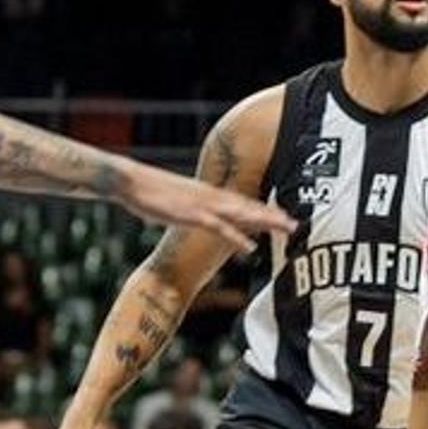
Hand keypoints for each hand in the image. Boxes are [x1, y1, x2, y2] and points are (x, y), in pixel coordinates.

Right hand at [120, 164, 289, 256]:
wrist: (131, 180)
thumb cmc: (151, 191)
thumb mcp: (177, 198)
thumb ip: (192, 205)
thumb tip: (197, 212)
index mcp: (208, 193)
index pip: (242, 201)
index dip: (263, 209)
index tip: (282, 215)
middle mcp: (211, 197)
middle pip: (248, 207)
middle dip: (273, 216)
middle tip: (296, 224)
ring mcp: (203, 205)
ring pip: (242, 215)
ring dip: (265, 222)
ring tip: (286, 229)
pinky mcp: (192, 215)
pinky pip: (219, 228)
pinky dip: (237, 238)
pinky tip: (251, 248)